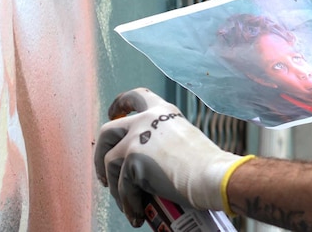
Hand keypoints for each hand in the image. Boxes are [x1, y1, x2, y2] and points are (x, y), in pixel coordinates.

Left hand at [94, 88, 246, 226]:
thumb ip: (161, 141)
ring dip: (115, 186)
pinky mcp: (133, 159)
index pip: (136, 96)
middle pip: (107, 131)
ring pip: (109, 162)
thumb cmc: (206, 165)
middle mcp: (146, 120)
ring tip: (126, 204)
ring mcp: (136, 138)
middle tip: (105, 173)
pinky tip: (136, 214)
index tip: (114, 113)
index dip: (120, 104)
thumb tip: (144, 162)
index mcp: (162, 111)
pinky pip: (120, 185)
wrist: (211, 175)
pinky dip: (127, 202)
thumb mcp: (183, 139)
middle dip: (100, 154)